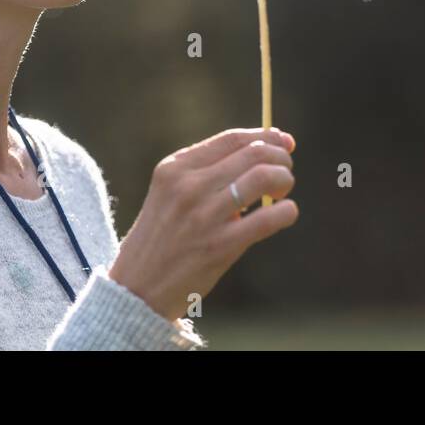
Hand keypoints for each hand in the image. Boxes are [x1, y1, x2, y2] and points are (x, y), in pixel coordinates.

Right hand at [109, 127, 297, 321]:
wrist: (137, 288)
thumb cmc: (165, 236)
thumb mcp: (172, 192)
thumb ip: (211, 170)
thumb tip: (270, 144)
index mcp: (175, 168)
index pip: (232, 139)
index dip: (266, 136)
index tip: (284, 142)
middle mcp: (188, 186)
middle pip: (254, 153)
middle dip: (281, 158)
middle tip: (285, 172)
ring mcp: (203, 216)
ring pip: (264, 177)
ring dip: (284, 180)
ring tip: (282, 192)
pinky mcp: (219, 246)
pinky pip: (268, 218)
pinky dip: (287, 211)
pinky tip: (285, 214)